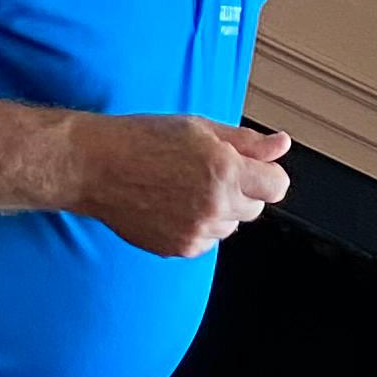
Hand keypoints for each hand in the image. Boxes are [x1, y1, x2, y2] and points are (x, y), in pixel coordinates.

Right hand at [74, 117, 290, 257]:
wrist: (95, 166)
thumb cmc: (143, 140)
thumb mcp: (200, 128)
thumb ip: (248, 141)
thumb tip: (282, 145)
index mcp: (226, 170)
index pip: (278, 186)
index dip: (265, 173)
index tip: (249, 166)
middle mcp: (215, 204)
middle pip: (255, 207)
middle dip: (241, 190)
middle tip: (206, 171)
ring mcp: (197, 230)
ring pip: (230, 225)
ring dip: (218, 209)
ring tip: (182, 187)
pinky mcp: (179, 248)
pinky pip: (206, 240)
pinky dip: (197, 226)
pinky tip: (172, 205)